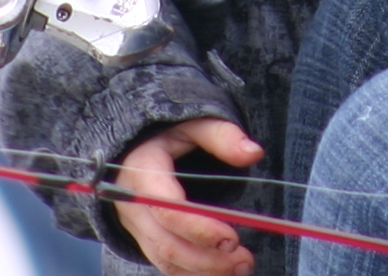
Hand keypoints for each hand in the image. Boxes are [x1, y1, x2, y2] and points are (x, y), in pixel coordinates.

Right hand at [114, 118, 262, 275]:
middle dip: (207, 258)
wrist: (136, 150)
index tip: (232, 238)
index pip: (166, 208)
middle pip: (166, 243)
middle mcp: (132, 205)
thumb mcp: (192, 125)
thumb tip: (254, 152)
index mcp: (142, 171)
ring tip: (241, 267)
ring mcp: (136, 227)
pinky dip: (194, 273)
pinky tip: (222, 271)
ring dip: (204, 271)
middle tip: (245, 259)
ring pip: (165, 260)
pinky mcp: (146, 240)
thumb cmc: (167, 136)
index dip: (199, 227)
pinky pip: (166, 265)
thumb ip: (221, 136)